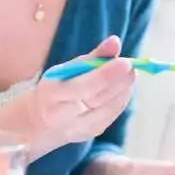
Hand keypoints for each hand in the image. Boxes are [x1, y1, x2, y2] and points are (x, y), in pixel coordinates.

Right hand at [23, 35, 134, 156]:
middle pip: (99, 99)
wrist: (41, 123)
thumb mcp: (65, 69)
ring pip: (109, 109)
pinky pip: (112, 115)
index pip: (85, 87)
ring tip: (130, 74)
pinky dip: (122, 99)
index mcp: (54, 96)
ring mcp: (80, 128)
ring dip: (124, 89)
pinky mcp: (92, 133)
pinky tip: (125, 87)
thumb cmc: (56, 88)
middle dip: (120, 81)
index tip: (125, 61)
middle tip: (132, 65)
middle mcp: (66, 116)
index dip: (107, 74)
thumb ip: (92, 56)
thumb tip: (115, 41)